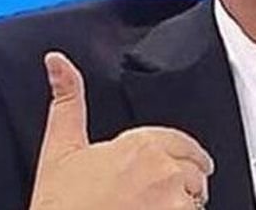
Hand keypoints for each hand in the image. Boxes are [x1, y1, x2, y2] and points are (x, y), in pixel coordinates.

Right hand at [28, 52, 214, 209]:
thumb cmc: (59, 206)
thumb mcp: (59, 148)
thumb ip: (67, 100)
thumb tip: (57, 60)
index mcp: (140, 145)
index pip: (183, 143)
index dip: (184, 155)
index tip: (185, 163)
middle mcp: (163, 171)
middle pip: (195, 171)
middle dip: (184, 180)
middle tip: (166, 194)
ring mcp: (174, 202)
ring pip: (198, 199)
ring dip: (186, 204)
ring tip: (159, 209)